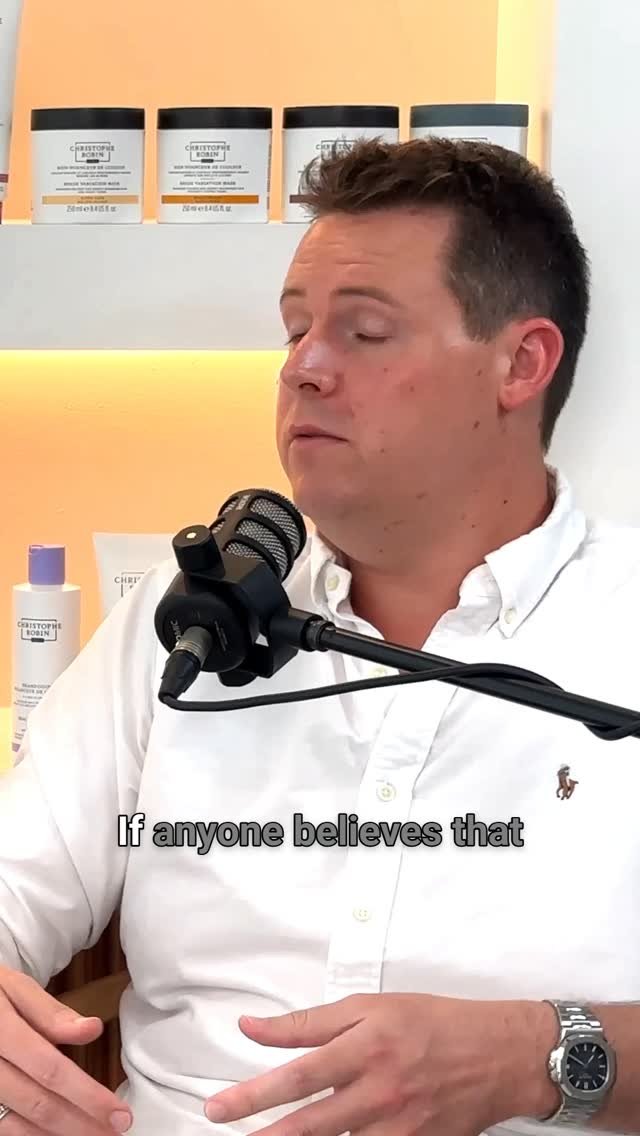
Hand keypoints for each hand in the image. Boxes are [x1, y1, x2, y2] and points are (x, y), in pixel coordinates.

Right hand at [0, 965, 131, 1133]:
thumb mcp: (12, 987)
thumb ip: (49, 1012)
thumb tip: (92, 1029)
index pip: (49, 1069)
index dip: (86, 1095)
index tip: (118, 1112)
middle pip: (37, 1103)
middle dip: (80, 1123)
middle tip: (115, 1130)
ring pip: (18, 1126)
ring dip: (59, 1134)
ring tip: (92, 1135)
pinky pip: (3, 1129)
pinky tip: (58, 1135)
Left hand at [204, 992, 558, 1134]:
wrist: (497, 1054)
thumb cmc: (434, 1023)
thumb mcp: (371, 1006)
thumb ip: (310, 1022)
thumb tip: (256, 1027)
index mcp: (366, 1047)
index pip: (299, 1075)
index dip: (255, 1093)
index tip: (221, 1106)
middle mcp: (379, 1091)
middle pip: (309, 1124)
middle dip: (263, 1134)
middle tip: (226, 1132)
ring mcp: (398, 1127)